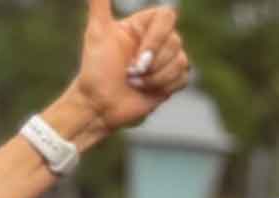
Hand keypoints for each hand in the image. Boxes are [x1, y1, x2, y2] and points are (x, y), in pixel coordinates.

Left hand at [69, 0, 189, 135]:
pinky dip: (163, 87)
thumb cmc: (95, 71)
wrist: (97, 106)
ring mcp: (165, 61)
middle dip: (151, 64)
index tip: (137, 59)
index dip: (156, 39)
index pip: (167, 17)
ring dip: (154, 78)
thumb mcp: (96, 33)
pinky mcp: (170, 81)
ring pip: (180, 61)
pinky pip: (182, 78)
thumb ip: (99, 3)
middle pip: (175, 41)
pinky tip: (145, 91)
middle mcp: (158, 40)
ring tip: (134, 84)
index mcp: (145, 25)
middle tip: (129, 74)